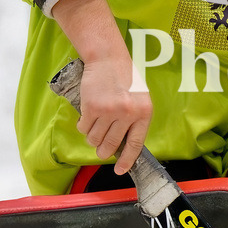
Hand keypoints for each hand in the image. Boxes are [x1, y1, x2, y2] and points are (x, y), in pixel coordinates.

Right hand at [76, 55, 152, 174]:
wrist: (108, 58)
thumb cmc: (126, 78)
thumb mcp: (140, 98)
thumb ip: (135, 120)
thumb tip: (123, 146)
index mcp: (143, 112)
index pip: (135, 144)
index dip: (127, 160)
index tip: (120, 170)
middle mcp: (127, 113)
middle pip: (111, 145)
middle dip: (103, 151)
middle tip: (101, 150)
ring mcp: (109, 111)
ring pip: (95, 139)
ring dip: (92, 137)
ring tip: (96, 125)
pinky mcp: (91, 107)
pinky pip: (83, 128)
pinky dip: (83, 126)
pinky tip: (88, 116)